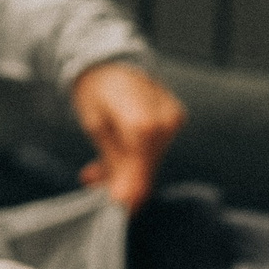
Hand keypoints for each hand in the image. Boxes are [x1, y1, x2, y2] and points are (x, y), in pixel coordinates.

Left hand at [71, 62, 184, 210]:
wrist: (107, 58)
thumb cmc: (96, 89)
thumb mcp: (96, 128)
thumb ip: (114, 165)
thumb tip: (125, 202)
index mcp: (143, 125)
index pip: (140, 176)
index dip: (125, 197)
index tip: (112, 209)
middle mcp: (165, 123)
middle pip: (146, 171)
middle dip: (120, 183)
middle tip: (94, 183)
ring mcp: (173, 121)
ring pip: (149, 162)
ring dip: (124, 171)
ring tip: (97, 170)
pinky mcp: (174, 120)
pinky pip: (154, 149)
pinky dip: (133, 157)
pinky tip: (112, 158)